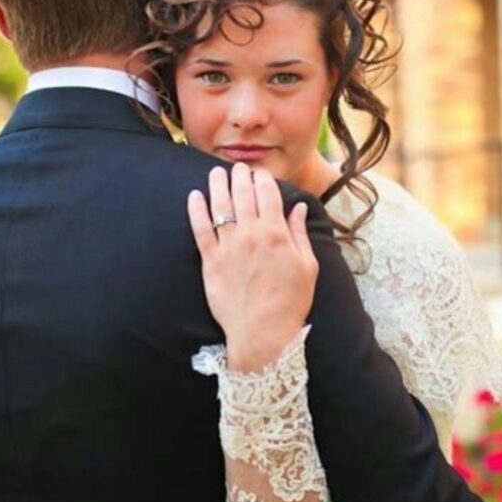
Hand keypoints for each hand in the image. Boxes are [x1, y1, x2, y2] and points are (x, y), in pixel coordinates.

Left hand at [188, 163, 318, 371]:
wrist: (263, 333)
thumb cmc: (290, 302)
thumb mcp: (307, 266)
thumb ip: (299, 233)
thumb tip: (298, 207)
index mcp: (276, 234)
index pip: (267, 194)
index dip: (263, 179)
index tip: (260, 173)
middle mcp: (251, 235)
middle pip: (242, 194)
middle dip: (240, 176)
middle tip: (238, 168)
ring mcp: (228, 247)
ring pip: (220, 206)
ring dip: (218, 184)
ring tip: (216, 173)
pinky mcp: (210, 261)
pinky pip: (200, 230)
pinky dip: (196, 210)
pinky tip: (194, 196)